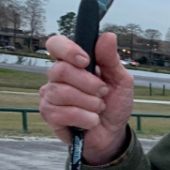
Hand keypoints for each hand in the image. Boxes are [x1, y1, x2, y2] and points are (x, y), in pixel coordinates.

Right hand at [40, 32, 133, 164]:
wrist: (112, 133)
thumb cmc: (113, 104)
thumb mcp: (120, 80)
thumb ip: (112, 59)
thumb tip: (108, 36)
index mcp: (72, 62)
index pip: (55, 44)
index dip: (68, 50)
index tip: (86, 60)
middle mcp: (57, 76)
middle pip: (61, 70)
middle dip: (89, 84)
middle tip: (103, 92)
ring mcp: (50, 95)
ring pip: (63, 92)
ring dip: (90, 103)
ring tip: (99, 108)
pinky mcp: (49, 114)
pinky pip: (63, 113)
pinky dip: (85, 118)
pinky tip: (91, 120)